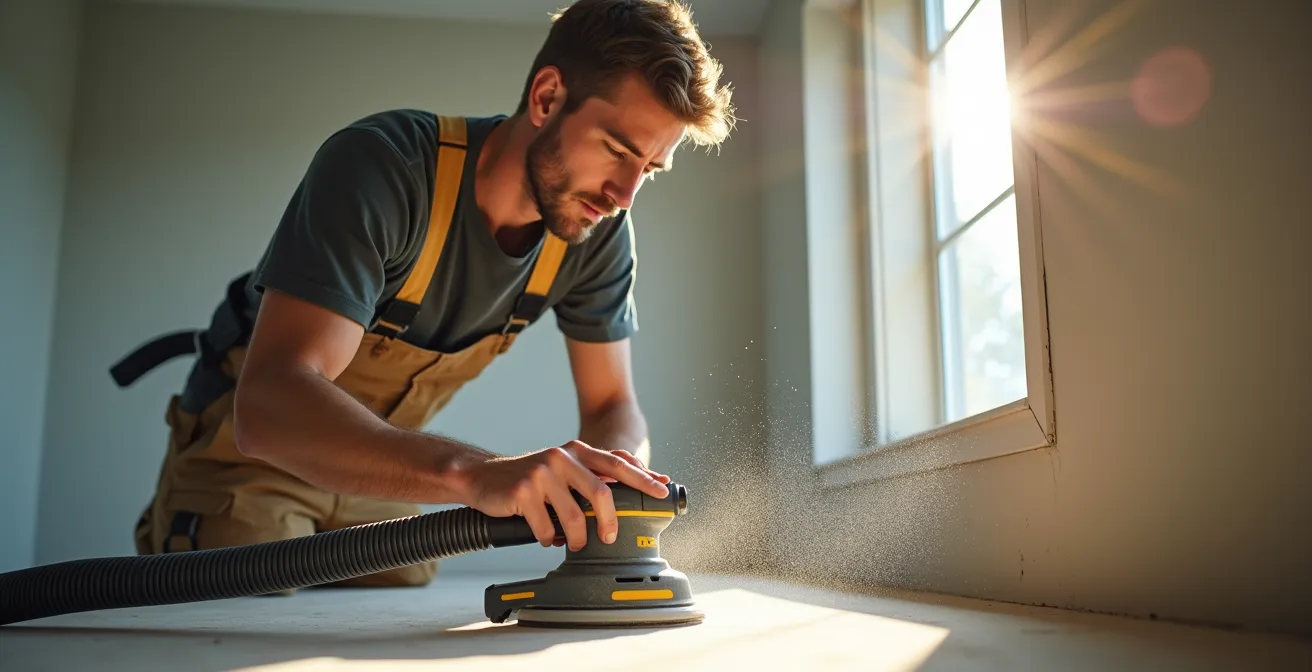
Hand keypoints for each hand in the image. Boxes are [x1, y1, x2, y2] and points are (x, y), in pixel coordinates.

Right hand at [461, 440, 669, 550]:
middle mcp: (562, 457)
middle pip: (601, 492)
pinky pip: (546, 527)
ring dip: (576, 538)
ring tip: (573, 543)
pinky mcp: (524, 491)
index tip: (661, 490)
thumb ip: (590, 475)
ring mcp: (542, 473)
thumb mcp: (561, 468)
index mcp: (576, 451)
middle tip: (610, 537)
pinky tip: (546, 536)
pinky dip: (548, 538)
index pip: (616, 463)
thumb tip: (627, 488)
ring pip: (574, 516)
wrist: (482, 477)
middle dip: (610, 521)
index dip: (642, 477)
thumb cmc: (528, 478)